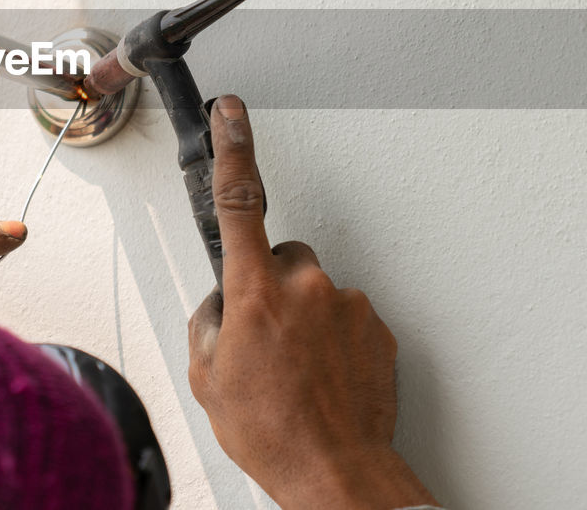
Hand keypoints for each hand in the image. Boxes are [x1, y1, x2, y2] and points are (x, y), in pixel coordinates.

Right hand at [187, 96, 434, 509]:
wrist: (336, 472)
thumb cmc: (273, 432)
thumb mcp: (208, 377)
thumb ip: (208, 322)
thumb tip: (221, 305)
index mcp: (255, 292)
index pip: (239, 201)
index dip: (234, 149)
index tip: (231, 114)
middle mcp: (305, 286)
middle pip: (282, 256)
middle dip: (270, 285)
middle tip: (264, 338)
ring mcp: (347, 304)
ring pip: (315, 289)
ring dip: (303, 316)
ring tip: (297, 369)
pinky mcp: (378, 326)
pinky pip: (345, 315)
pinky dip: (333, 337)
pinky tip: (323, 375)